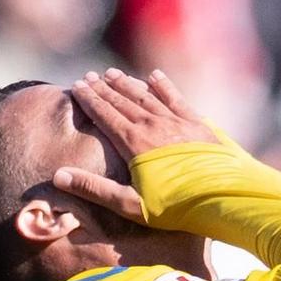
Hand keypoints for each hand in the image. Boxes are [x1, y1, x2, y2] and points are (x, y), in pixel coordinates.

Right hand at [55, 68, 216, 221]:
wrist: (221, 199)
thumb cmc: (173, 208)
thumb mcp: (129, 204)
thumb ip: (94, 188)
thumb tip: (58, 175)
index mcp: (132, 142)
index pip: (104, 114)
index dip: (89, 99)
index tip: (76, 87)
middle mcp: (152, 125)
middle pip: (121, 100)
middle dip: (102, 87)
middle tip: (87, 76)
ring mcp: (175, 121)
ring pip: (145, 95)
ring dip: (127, 83)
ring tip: (112, 73)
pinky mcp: (197, 124)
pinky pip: (176, 98)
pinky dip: (163, 86)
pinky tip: (154, 76)